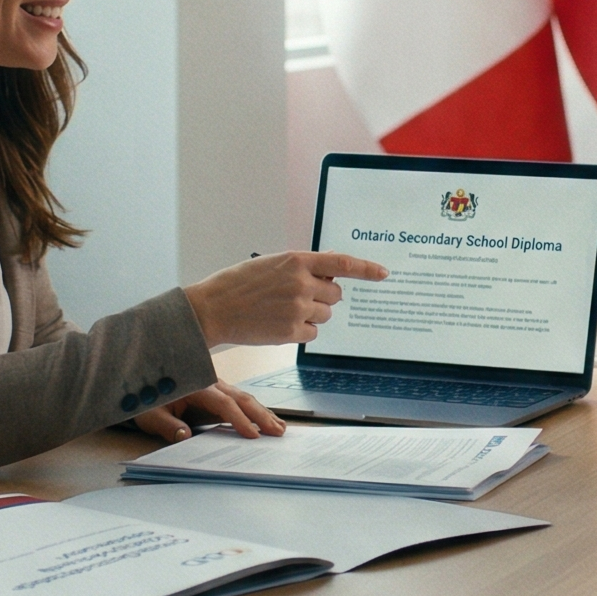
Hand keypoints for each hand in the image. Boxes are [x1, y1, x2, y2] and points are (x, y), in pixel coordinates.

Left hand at [133, 380, 286, 442]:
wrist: (142, 380)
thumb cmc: (146, 399)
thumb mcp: (150, 415)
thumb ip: (167, 425)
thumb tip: (184, 434)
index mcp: (197, 387)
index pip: (224, 404)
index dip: (239, 420)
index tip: (252, 435)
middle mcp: (210, 383)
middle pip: (241, 398)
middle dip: (261, 416)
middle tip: (278, 431)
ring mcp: (216, 386)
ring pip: (244, 397)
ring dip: (263, 412)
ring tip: (280, 427)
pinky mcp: (217, 392)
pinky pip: (240, 400)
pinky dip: (255, 409)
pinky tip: (267, 418)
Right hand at [185, 252, 387, 347]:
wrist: (213, 308)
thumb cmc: (239, 284)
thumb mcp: (272, 264)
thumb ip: (302, 265)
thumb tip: (331, 264)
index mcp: (296, 260)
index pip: (341, 262)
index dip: (366, 269)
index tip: (383, 273)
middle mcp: (301, 283)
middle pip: (335, 294)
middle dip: (324, 297)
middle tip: (299, 298)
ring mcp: (298, 308)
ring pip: (325, 315)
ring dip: (312, 315)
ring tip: (283, 310)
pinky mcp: (291, 332)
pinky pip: (313, 334)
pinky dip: (302, 332)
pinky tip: (280, 325)